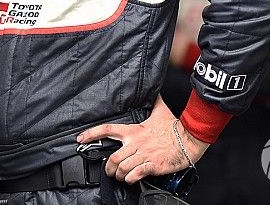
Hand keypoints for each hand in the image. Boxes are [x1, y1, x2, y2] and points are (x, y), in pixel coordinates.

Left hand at [77, 96, 208, 183]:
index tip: (80, 138)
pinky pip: (134, 175)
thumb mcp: (161, 110)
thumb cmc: (174, 126)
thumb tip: (153, 90)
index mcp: (135, 130)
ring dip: (118, 175)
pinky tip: (130, 179)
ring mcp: (144, 155)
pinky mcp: (152, 166)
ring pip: (122, 168)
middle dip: (108, 168)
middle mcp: (136, 143)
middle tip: (109, 171)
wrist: (189, 139)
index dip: (91, 133)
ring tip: (120, 177)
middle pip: (113, 157)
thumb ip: (154, 101)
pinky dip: (129, 179)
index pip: (108, 129)